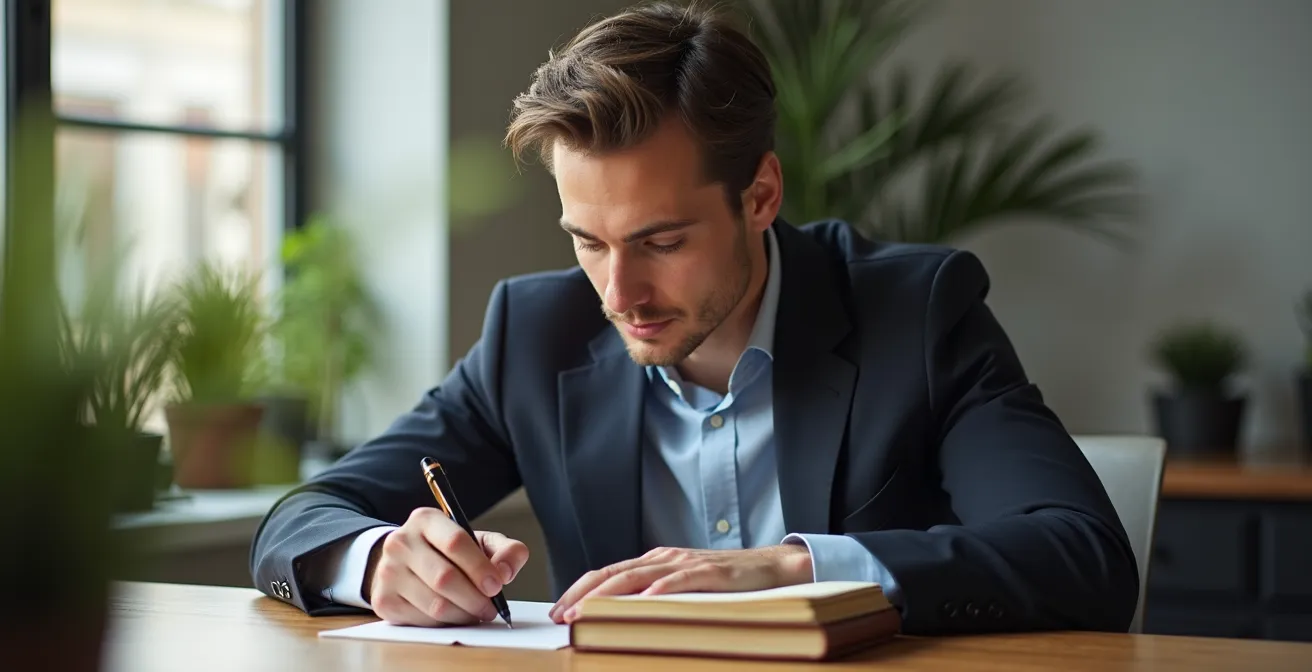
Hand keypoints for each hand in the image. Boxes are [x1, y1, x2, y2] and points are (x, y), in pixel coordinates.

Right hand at [365, 507, 528, 625]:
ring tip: (476, 612)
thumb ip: (504, 550)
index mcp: (425, 520)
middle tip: (490, 607)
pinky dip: (445, 623)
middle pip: (445, 578)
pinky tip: (454, 616)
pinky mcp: (383, 600)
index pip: (456, 542)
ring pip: (435, 604)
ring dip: (463, 614)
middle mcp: (401, 542)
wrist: (405, 564)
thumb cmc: (447, 553)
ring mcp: (388, 572)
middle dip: (475, 598)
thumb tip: (505, 572)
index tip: (497, 585)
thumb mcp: (478, 542)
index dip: (480, 567)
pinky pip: (422, 621)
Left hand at [549, 544, 812, 623]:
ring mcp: (686, 563)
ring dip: (606, 594)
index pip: (608, 573)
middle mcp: (664, 558)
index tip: (558, 612)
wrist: (772, 568)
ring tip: (585, 611)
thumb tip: (620, 619)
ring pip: (637, 575)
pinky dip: (659, 589)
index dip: (580, 590)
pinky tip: (643, 600)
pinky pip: (680, 580)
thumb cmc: (726, 583)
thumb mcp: (683, 589)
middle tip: (560, 616)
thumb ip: (655, 597)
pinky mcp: (710, 572)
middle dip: (582, 594)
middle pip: (613, 573)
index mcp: (655, 561)